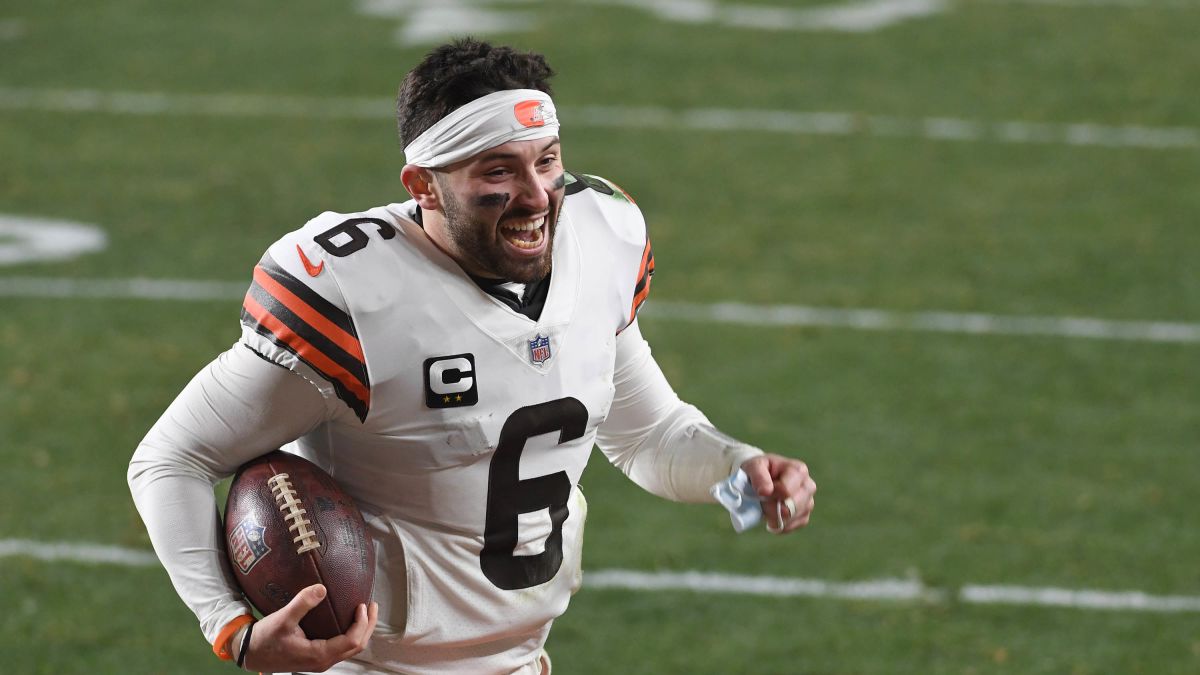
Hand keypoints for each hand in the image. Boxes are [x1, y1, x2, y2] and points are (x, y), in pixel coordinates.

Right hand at [242, 584, 378, 672]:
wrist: (249, 653)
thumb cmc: (265, 638)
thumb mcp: (283, 619)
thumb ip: (302, 603)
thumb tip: (321, 588)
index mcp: (319, 655)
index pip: (352, 641)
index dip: (362, 623)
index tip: (362, 604)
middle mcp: (323, 661)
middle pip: (357, 646)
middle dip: (368, 625)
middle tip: (372, 605)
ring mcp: (320, 661)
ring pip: (350, 648)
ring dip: (361, 630)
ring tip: (365, 611)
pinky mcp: (316, 657)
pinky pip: (341, 647)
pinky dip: (350, 633)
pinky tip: (347, 619)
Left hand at [740, 454, 815, 533]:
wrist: (763, 477)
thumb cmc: (759, 470)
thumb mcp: (754, 465)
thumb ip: (759, 476)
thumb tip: (766, 491)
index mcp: (799, 470)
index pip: (786, 491)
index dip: (769, 495)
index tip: (760, 492)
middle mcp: (808, 486)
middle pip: (790, 507)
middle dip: (771, 508)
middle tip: (762, 501)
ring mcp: (808, 502)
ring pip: (791, 518)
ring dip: (774, 516)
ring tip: (767, 506)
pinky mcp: (804, 516)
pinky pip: (791, 526)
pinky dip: (777, 524)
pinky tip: (772, 515)